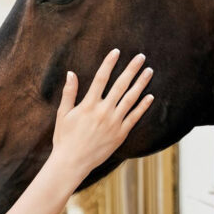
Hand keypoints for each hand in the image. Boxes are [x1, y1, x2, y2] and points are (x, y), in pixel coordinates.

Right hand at [51, 48, 153, 179]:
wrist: (72, 162)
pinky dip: (143, 106)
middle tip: (141, 57)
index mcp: (88, 104)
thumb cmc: (65, 138)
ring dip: (141, 84)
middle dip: (131, 69)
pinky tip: (150, 96)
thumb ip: (69, 92)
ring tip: (149, 71)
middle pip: (120, 85)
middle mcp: (103, 111)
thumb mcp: (63, 114)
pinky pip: (134, 117)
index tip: (116, 51)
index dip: (109, 63)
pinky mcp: (120, 134)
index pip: (101, 78)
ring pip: (131, 99)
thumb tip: (71, 73)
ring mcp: (114, 123)